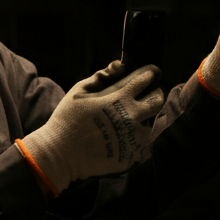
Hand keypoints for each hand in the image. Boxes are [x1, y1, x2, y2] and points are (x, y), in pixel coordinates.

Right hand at [21, 61, 164, 191]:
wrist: (61, 154)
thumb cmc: (67, 118)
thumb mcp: (80, 90)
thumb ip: (102, 76)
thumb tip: (121, 64)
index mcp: (119, 97)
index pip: (147, 78)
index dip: (151, 73)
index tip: (150, 74)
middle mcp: (132, 116)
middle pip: (158, 99)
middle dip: (155, 93)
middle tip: (145, 96)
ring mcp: (134, 138)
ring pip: (155, 122)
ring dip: (148, 117)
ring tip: (134, 119)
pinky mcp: (134, 155)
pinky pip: (148, 142)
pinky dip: (142, 137)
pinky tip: (129, 136)